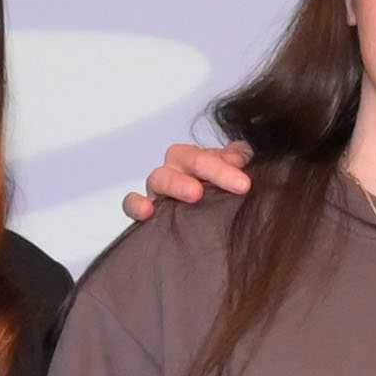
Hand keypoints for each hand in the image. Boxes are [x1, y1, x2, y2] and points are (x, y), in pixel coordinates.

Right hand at [121, 137, 253, 222]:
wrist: (207, 221)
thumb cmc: (219, 195)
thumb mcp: (234, 176)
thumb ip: (238, 162)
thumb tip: (243, 155)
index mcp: (198, 159)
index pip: (209, 154)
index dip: (226, 168)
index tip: (245, 185)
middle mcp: (176, 170)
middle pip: (185, 158)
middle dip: (209, 170)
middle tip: (231, 185)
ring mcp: (159, 190)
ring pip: (159, 177)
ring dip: (176, 184)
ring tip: (195, 194)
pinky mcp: (145, 210)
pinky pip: (130, 203)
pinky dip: (135, 204)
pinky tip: (146, 212)